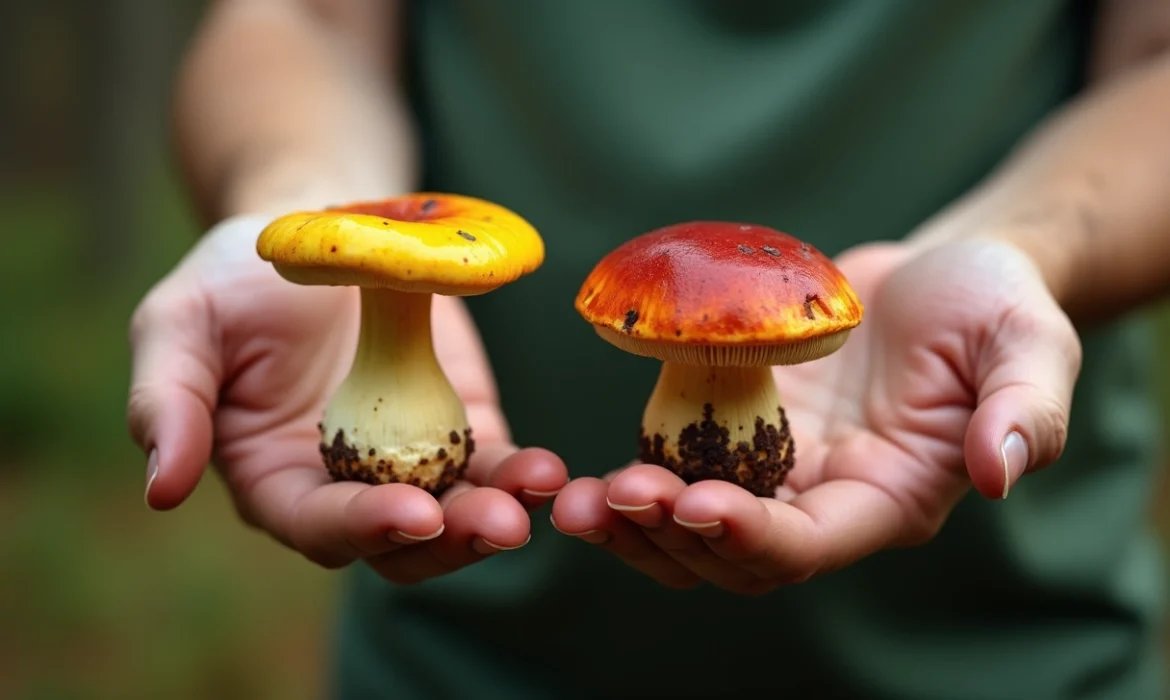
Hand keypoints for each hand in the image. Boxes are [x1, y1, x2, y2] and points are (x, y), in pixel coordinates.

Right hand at [128, 215, 566, 583]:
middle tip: (498, 525)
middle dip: (449, 539)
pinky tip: (548, 469)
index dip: (362, 525)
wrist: (320, 229)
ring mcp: (411, 458)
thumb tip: (160, 488)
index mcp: (273, 479)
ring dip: (499, 509)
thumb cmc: (236, 278)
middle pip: (401, 540)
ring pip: (459, 510)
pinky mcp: (463, 425)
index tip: (412, 512)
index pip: (317, 524)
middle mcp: (346, 485)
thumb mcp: (179, 323)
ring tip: (536, 490)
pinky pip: (495, 461)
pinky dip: (521, 471)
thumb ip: (168, 400)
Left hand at [551, 238, 1080, 593]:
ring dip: (631, 522)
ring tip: (569, 496)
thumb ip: (1022, 410)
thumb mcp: (1030, 345)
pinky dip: (626, 475)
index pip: (813, 543)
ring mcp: (772, 466)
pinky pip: (673, 467)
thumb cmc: (997, 305)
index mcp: (888, 499)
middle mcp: (821, 498)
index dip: (754, 534)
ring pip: (689, 526)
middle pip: (734, 552)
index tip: (695, 501)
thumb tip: (1002, 472)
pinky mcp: (736, 425)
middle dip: (670, 534)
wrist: (946, 270)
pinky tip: (570, 466)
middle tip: (608, 498)